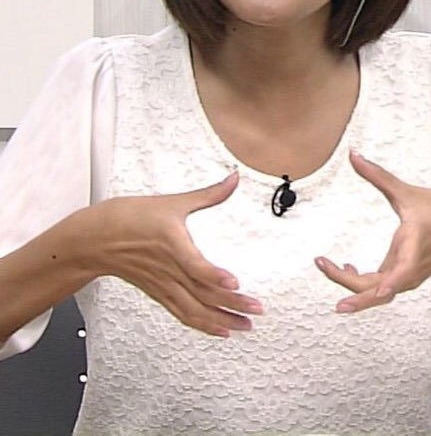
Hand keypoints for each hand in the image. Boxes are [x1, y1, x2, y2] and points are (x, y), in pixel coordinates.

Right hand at [80, 172, 262, 336]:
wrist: (96, 239)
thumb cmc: (130, 217)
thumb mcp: (173, 201)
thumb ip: (208, 194)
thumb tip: (233, 179)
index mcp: (172, 245)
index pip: (195, 266)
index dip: (215, 276)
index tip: (235, 283)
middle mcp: (169, 270)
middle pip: (202, 293)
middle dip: (231, 305)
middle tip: (256, 310)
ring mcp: (163, 285)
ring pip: (194, 310)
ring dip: (220, 321)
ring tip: (245, 326)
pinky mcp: (158, 294)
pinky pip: (182, 314)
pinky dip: (202, 324)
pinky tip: (220, 330)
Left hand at [314, 151, 430, 312]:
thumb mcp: (409, 191)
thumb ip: (377, 175)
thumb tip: (354, 155)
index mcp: (414, 244)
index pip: (404, 269)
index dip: (392, 282)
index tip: (381, 290)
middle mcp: (411, 266)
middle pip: (380, 290)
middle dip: (350, 284)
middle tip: (323, 265)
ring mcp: (409, 275)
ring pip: (379, 294)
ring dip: (353, 288)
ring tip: (326, 267)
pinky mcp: (407, 276)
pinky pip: (382, 288)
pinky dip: (363, 283)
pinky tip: (348, 269)